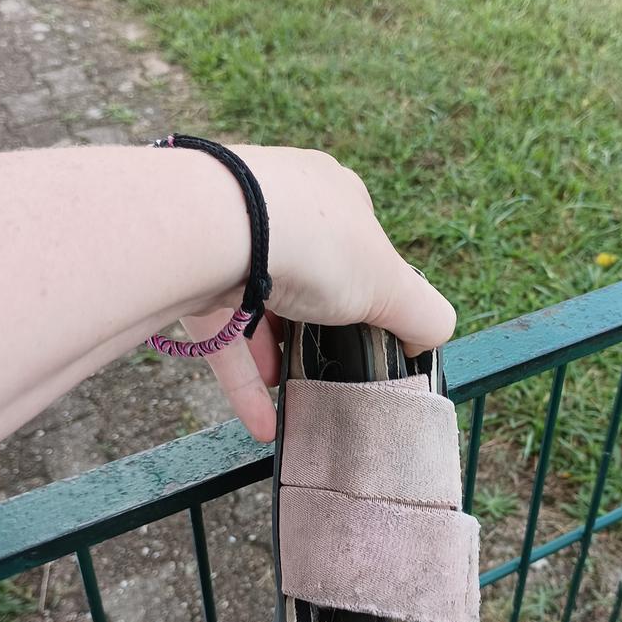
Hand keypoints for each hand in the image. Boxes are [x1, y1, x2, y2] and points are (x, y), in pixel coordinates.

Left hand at [183, 147, 455, 441]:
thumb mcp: (392, 284)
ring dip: (278, 358)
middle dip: (319, 328)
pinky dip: (245, 382)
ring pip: (260, 309)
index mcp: (331, 196)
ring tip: (297, 398)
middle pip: (307, 277)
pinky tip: (264, 425)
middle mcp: (279, 208)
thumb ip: (423, 315)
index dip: (368, 290)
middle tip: (332, 368)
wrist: (215, 230)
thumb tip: (430, 340)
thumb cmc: (315, 245)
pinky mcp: (191, 277)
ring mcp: (229, 241)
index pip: (357, 245)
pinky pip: (224, 337)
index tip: (372, 331)